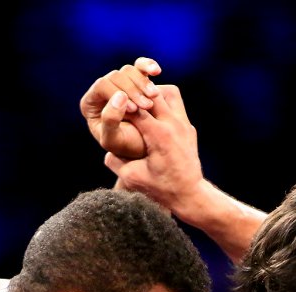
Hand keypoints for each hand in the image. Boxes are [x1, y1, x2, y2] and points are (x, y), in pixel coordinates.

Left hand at [80, 56, 161, 159]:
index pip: (101, 86)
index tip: (134, 109)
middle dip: (133, 90)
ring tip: (153, 98)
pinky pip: (140, 66)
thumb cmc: (127, 148)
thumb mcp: (114, 141)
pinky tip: (156, 71)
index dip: (118, 94)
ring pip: (129, 71)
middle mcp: (103, 91)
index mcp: (91, 105)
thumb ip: (110, 120)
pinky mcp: (136, 81)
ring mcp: (120, 84)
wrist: (148, 150)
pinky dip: (148, 65)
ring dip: (143, 83)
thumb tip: (119, 96)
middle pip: (116, 76)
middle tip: (147, 106)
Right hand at [103, 83, 204, 218]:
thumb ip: (115, 162)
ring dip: (153, 93)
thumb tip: (105, 150)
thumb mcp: (132, 178)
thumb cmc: (160, 189)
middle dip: (135, 94)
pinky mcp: (189, 128)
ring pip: (169, 92)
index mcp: (158, 135)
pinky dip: (163, 102)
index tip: (111, 106)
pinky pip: (176, 104)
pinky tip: (151, 112)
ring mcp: (184, 125)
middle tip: (123, 99)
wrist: (190, 195)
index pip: (134, 108)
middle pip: (151, 93)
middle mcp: (173, 125)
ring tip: (139, 101)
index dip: (120, 105)